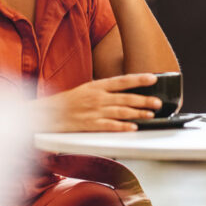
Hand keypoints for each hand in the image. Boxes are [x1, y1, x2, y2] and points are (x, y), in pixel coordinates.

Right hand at [38, 73, 162, 131]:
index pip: (122, 81)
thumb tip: (125, 91)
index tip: (153, 78)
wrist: (47, 113)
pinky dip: (123, 127)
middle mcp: (97, 97)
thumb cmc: (67, 102)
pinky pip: (110, 126)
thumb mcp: (86, 89)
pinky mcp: (90, 125)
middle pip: (126, 98)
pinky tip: (133, 127)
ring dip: (138, 113)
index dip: (139, 79)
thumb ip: (105, 91)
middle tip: (158, 102)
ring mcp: (94, 111)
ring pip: (121, 112)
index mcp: (97, 86)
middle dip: (144, 100)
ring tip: (150, 114)